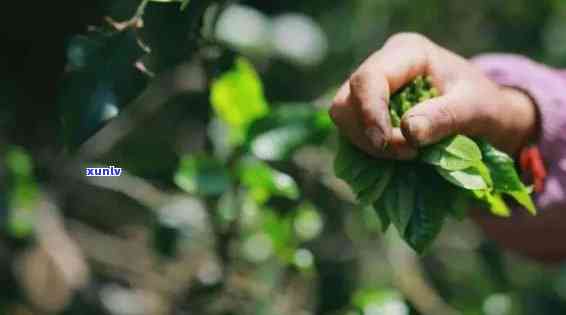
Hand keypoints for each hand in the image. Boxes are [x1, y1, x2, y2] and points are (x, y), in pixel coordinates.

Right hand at [329, 33, 536, 157]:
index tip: (384, 143)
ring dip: (367, 143)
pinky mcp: (368, 110)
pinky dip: (369, 147)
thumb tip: (408, 131)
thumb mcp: (476, 109)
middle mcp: (383, 65)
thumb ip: (445, 116)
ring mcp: (372, 89)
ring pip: (343, 116)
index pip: (369, 78)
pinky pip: (351, 130)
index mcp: (407, 52)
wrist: (484, 115)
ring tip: (406, 153)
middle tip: (407, 153)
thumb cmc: (483, 106)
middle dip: (369, 132)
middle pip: (347, 99)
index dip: (369, 112)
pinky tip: (397, 152)